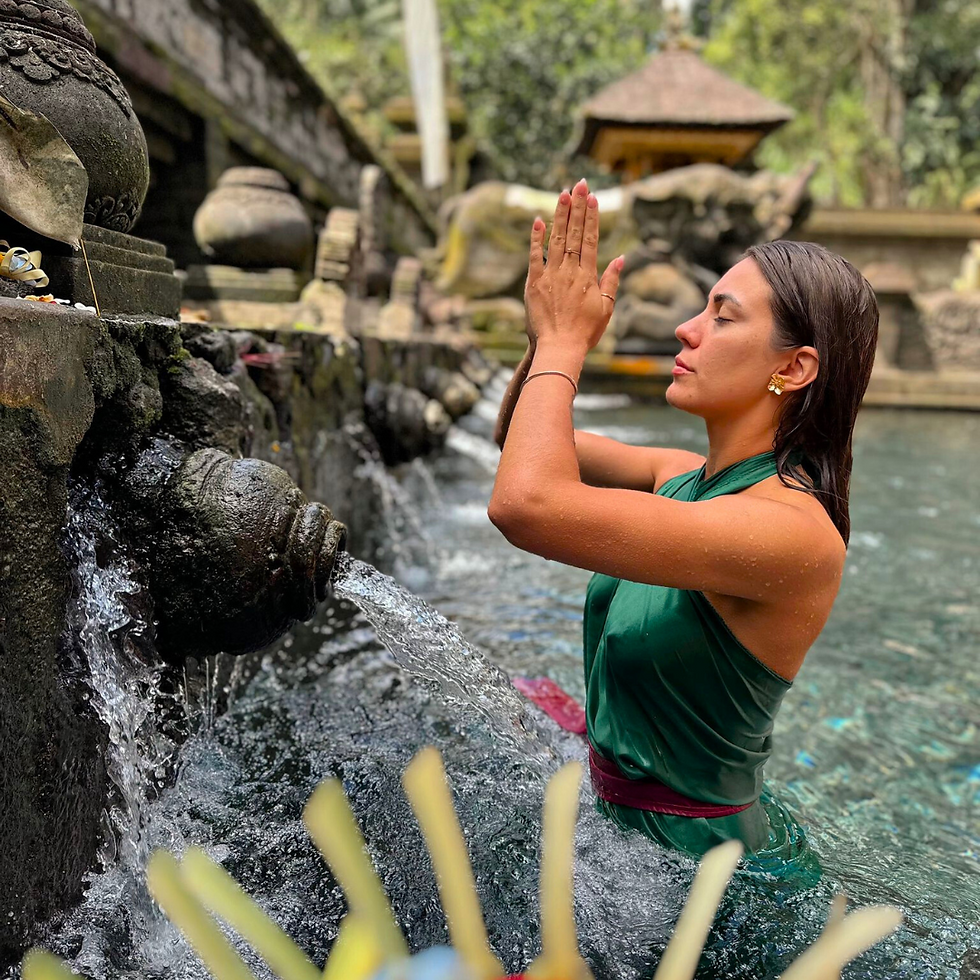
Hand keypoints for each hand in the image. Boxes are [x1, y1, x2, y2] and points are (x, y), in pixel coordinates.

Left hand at [524, 178, 622, 353]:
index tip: (593, 198)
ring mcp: (550, 276)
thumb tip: (619, 257)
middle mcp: (569, 271)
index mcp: (587, 276)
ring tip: (563, 194)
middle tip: (579, 185)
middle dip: (577, 207)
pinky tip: (538, 220)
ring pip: (555, 239)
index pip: (590, 239)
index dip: (591, 217)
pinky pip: (534, 256)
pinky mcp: (534, 284)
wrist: (559, 348)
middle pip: (573, 233)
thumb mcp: (606, 308)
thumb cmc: (584, 332)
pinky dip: (536, 238)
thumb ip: (611, 281)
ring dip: (560, 215)